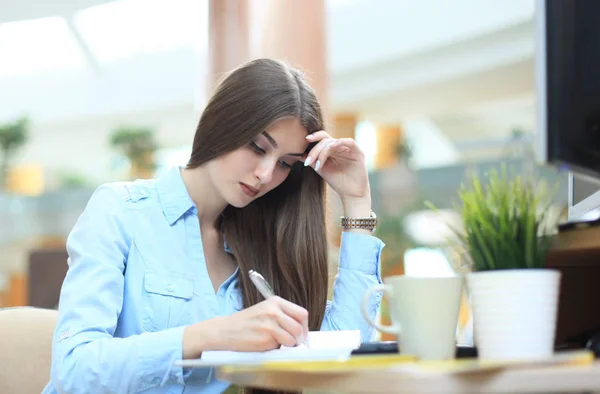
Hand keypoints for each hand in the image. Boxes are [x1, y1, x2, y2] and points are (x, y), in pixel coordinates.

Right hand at [183, 296, 307, 357]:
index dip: (304, 326)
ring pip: (292, 339)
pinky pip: (280, 347)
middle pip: (299, 327)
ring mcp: (269, 325)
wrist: (225, 330)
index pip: (302, 314)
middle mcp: (274, 311)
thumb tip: (302, 330)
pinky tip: (266, 344)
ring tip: (277, 343)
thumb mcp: (265, 310)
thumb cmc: (247, 322)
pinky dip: (276, 348)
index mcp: (276, 302)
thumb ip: (283, 316)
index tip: (301, 334)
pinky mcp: (264, 339)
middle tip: (292, 342)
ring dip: (288, 345)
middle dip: (299, 338)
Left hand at [304, 131, 370, 212]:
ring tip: (318, 165)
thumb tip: (298, 153)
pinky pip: (349, 142)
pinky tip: (331, 149)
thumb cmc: (337, 182)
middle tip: (309, 162)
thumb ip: (312, 160)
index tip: (305, 140)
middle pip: (326, 140)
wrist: (350, 194)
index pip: (322, 138)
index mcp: (333, 149)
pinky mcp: (358, 152)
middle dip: (315, 150)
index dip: (314, 137)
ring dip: (323, 152)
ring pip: (334, 142)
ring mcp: (350, 149)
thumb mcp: (321, 169)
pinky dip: (339, 143)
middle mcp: (341, 147)